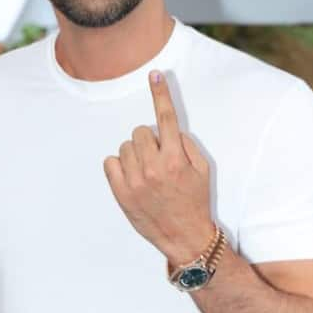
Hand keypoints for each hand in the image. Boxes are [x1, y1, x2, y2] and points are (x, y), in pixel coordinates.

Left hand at [103, 71, 213, 263]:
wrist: (185, 238)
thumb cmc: (195, 202)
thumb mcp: (203, 170)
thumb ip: (186, 145)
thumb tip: (168, 130)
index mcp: (176, 159)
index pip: (166, 118)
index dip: (161, 93)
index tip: (154, 75)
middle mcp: (154, 167)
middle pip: (140, 131)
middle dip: (149, 140)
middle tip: (158, 159)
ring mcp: (135, 181)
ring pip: (125, 146)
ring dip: (135, 153)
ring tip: (146, 172)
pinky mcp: (120, 193)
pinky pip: (110, 162)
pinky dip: (119, 166)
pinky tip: (132, 177)